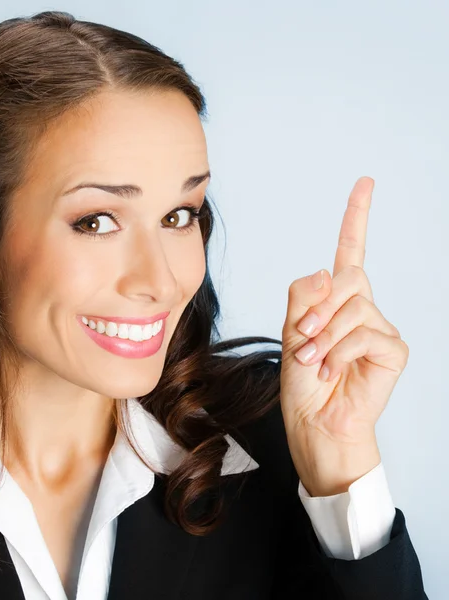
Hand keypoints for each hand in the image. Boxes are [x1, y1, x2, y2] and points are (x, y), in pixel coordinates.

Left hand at [279, 177, 408, 496]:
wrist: (313, 420)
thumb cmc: (302, 379)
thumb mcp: (290, 331)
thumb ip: (303, 296)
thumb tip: (328, 270)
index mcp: (335, 299)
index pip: (349, 251)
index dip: (357, 217)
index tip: (365, 183)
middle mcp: (361, 307)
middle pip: (348, 276)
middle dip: (318, 307)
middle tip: (302, 337)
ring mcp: (380, 327)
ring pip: (354, 306)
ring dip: (324, 335)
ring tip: (314, 360)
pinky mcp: (393, 349)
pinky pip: (365, 333)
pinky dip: (340, 351)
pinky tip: (332, 371)